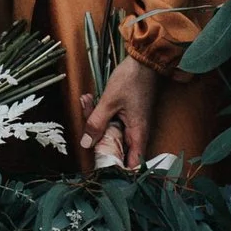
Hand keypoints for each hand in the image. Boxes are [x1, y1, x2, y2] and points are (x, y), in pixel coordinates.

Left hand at [80, 54, 159, 168]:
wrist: (143, 59)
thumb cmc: (131, 79)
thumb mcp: (109, 102)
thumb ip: (96, 124)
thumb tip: (86, 144)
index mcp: (137, 133)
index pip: (131, 164)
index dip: (117, 170)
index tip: (100, 167)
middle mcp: (137, 132)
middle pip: (115, 147)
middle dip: (96, 136)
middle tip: (86, 117)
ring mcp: (132, 124)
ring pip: (110, 132)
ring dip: (96, 120)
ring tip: (87, 101)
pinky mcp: (128, 115)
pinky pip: (112, 121)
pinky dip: (101, 113)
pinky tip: (90, 99)